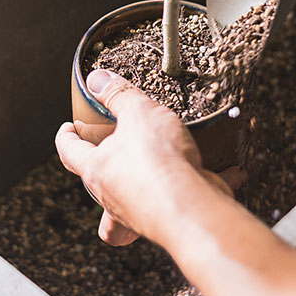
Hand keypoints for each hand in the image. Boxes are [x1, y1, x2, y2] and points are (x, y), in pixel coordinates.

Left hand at [56, 69, 244, 245]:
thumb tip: (97, 79)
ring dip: (145, 183)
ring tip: (165, 164)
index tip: (68, 128)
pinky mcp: (172, 216)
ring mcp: (140, 211)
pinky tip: (227, 169)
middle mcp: (114, 195)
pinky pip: (185, 197)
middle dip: (103, 168)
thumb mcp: (138, 113)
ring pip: (132, 202)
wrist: (191, 206)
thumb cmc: (158, 162)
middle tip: (115, 150)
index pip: (70, 151)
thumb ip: (118, 94)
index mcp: (98, 168)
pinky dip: (203, 181)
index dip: (67, 137)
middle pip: (97, 184)